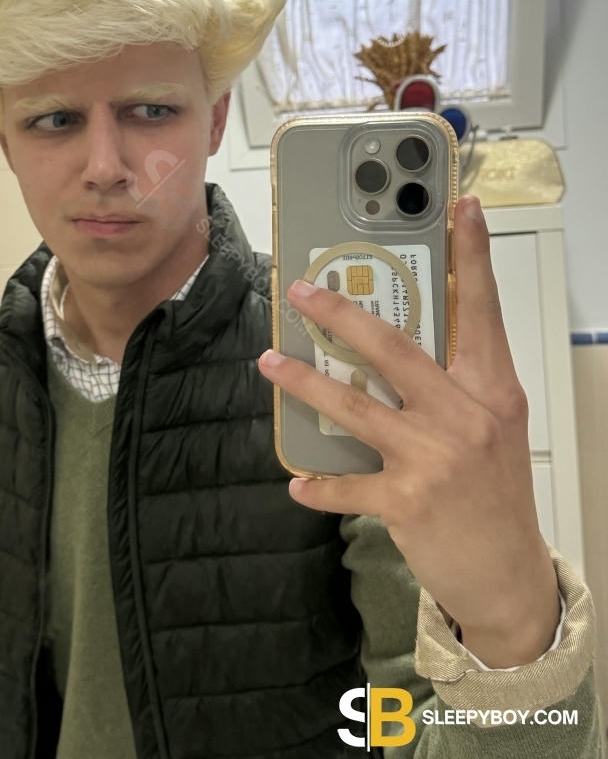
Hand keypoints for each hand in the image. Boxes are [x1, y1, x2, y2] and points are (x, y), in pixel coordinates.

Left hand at [258, 195, 559, 667]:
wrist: (508, 571)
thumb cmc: (497, 491)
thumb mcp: (492, 425)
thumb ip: (455, 383)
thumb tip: (394, 345)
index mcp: (491, 389)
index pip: (482, 311)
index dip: (473, 257)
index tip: (462, 208)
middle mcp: (464, 416)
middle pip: (395, 348)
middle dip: (342, 313)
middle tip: (303, 290)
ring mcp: (433, 458)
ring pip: (354, 406)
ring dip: (305, 383)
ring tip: (270, 362)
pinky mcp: (406, 501)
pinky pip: (346, 486)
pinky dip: (319, 484)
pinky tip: (297, 480)